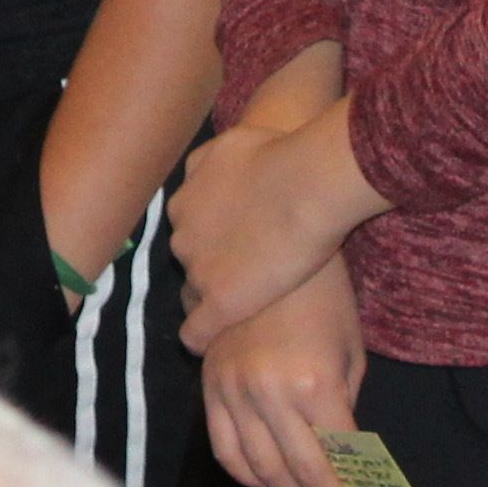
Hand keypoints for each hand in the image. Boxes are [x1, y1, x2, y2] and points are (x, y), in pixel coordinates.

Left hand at [171, 111, 380, 347]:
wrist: (306, 183)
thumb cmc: (280, 155)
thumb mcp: (230, 144)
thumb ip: (210, 162)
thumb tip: (213, 166)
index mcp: (182, 202)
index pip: (189, 230)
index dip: (214, 238)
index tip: (237, 242)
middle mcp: (181, 236)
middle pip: (190, 259)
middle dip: (212, 263)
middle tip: (247, 268)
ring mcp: (198, 270)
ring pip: (194, 292)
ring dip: (214, 295)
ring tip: (243, 302)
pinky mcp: (219, 302)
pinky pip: (195, 332)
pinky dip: (201, 337)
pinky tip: (212, 342)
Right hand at [198, 260, 369, 486]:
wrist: (269, 246)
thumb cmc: (325, 296)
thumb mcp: (352, 354)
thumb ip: (346, 413)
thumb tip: (346, 464)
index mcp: (313, 386)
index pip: (335, 465)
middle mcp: (268, 394)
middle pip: (298, 476)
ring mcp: (232, 390)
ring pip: (258, 470)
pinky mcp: (209, 384)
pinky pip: (223, 449)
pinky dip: (247, 474)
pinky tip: (269, 478)